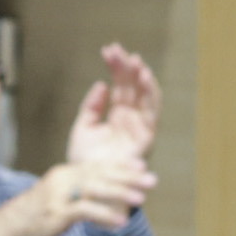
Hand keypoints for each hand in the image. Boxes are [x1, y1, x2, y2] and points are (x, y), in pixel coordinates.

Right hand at [0, 158, 155, 235]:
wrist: (1, 232)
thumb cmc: (28, 221)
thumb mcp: (53, 203)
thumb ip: (73, 198)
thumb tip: (94, 202)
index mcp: (62, 174)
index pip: (97, 166)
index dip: (121, 166)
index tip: (141, 165)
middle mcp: (62, 179)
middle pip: (101, 174)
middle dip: (129, 176)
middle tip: (153, 179)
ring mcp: (59, 195)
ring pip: (97, 189)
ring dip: (122, 193)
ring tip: (142, 199)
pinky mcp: (56, 213)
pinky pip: (86, 211)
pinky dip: (106, 216)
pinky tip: (121, 222)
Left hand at [64, 44, 161, 166]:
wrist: (87, 186)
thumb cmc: (85, 161)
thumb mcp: (83, 128)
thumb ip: (91, 107)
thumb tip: (102, 84)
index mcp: (117, 115)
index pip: (119, 85)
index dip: (115, 67)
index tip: (108, 50)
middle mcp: (131, 119)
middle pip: (132, 87)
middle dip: (126, 67)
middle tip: (118, 49)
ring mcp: (139, 128)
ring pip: (145, 96)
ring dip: (142, 77)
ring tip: (135, 60)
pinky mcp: (145, 138)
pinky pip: (152, 113)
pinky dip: (151, 94)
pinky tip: (145, 77)